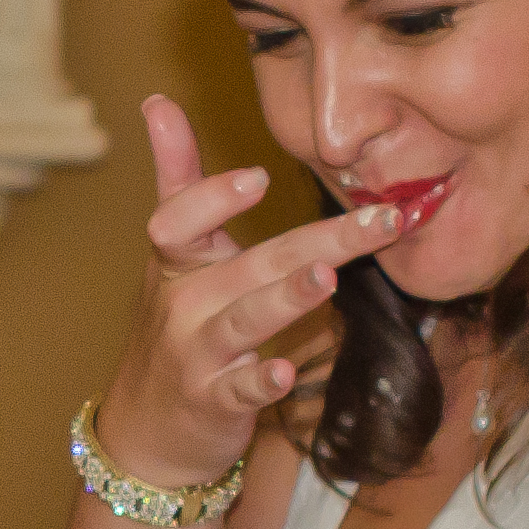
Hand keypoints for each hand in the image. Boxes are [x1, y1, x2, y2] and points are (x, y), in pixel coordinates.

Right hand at [93, 93, 403, 483]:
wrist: (147, 428)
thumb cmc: (175, 327)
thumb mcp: (170, 255)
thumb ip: (177, 178)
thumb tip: (158, 100)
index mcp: (178, 264)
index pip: (180, 222)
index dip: (214, 199)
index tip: (259, 176)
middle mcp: (185, 305)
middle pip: (252, 264)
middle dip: (319, 240)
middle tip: (381, 218)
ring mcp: (197, 355)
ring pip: (244, 321)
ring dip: (286, 299)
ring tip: (327, 278)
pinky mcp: (213, 402)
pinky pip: (239, 390)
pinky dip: (260, 381)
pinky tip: (286, 371)